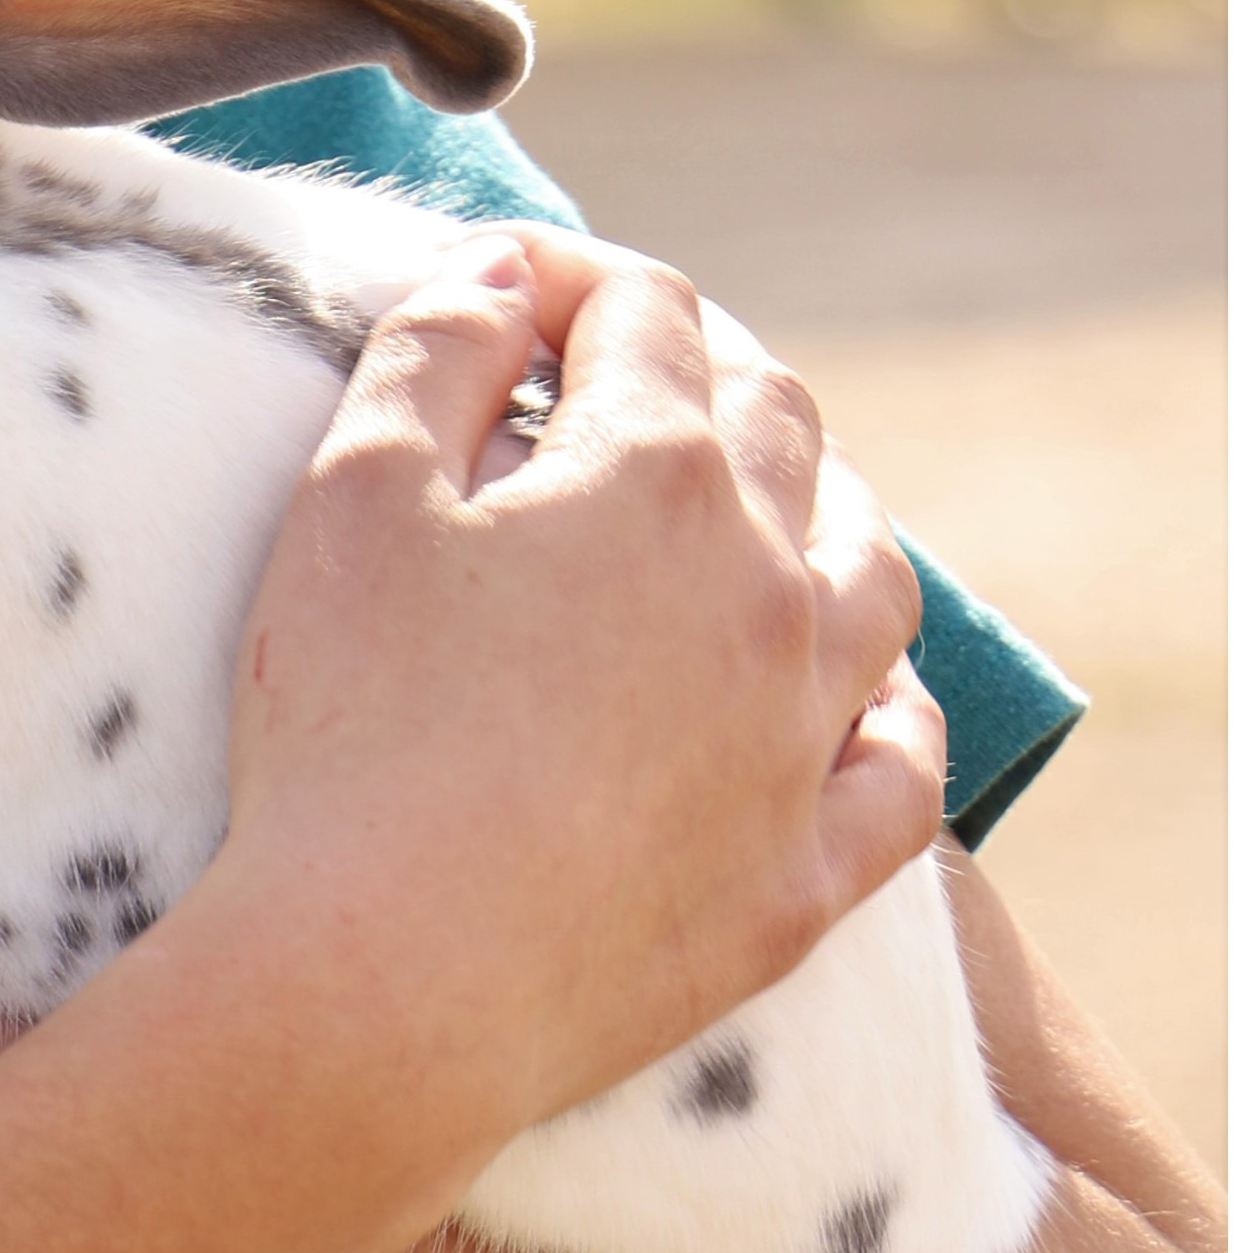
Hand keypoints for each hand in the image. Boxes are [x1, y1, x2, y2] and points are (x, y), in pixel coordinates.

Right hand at [208, 217, 945, 1180]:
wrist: (390, 980)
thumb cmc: (348, 728)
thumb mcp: (349, 496)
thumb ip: (430, 351)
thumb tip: (503, 273)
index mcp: (653, 468)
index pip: (644, 310)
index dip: (568, 278)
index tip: (503, 297)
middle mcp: (769, 578)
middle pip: (779, 419)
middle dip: (701, 373)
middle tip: (616, 383)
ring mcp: (808, 728)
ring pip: (875, 573)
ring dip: (825, 513)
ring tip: (765, 514)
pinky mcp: (811, 866)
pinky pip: (904, 762)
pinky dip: (890, 706)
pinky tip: (855, 699)